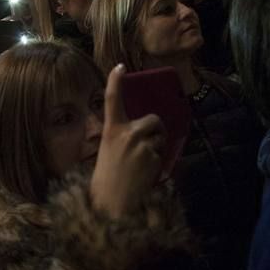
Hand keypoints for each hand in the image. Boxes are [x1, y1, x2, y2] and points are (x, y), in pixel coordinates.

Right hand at [90, 64, 165, 218]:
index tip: (120, 67)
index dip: (115, 81)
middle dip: (155, 130)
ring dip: (156, 147)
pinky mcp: (154, 157)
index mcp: (111, 130)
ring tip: (142, 164)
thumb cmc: (107, 177)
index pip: (112, 99)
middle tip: (145, 146)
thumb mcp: (108, 149)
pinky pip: (162, 154)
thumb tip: (143, 128)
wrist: (113, 202)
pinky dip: (157, 162)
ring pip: (160, 138)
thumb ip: (122, 135)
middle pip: (153, 119)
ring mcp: (142, 145)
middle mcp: (127, 133)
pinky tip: (145, 173)